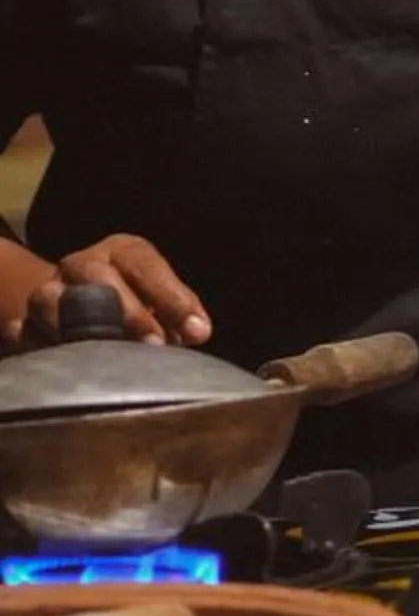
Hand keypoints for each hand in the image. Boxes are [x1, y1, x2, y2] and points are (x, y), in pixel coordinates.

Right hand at [9, 236, 211, 350]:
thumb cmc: (130, 302)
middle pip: (97, 276)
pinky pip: (26, 332)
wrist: (70, 305)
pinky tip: (65, 363)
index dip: (173, 298)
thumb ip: (177, 314)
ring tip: (107, 356)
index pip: (146, 265)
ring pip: (51, 300)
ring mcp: (48, 291)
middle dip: (129, 312)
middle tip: (155, 345)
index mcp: (122, 252)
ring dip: (80, 328)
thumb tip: (197, 332)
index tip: (197, 331)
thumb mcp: (157, 298)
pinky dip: (42, 346)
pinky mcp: (24, 322)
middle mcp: (82, 265)